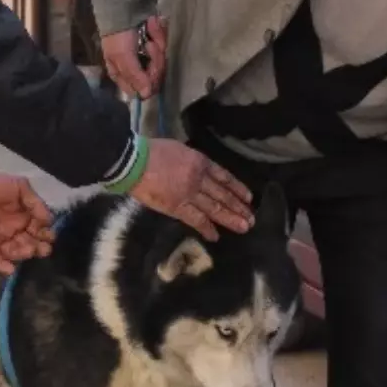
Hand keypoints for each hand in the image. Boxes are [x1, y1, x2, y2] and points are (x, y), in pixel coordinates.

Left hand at [0, 172, 53, 274]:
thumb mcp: (20, 187)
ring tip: (29, 251)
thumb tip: (50, 220)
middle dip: (38, 248)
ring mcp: (1, 238)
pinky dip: (1, 264)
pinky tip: (10, 269)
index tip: (50, 237)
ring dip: (23, 254)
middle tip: (44, 249)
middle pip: (30, 244)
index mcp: (26, 218)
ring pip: (15, 252)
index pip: (40, 231)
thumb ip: (35, 202)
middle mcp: (16, 231)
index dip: (46, 235)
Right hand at [101, 15, 166, 99]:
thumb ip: (135, 76)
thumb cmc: (119, 35)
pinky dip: (160, 35)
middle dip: (155, 60)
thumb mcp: (123, 56)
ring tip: (149, 33)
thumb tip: (146, 95)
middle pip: (154, 77)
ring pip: (161, 61)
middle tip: (149, 45)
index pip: (140, 91)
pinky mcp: (156, 44)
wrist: (126, 6)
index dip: (149, 82)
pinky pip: (164, 46)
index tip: (150, 71)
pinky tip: (152, 26)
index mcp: (122, 75)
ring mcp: (147, 56)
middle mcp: (136, 69)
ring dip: (157, 44)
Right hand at [130, 139, 253, 241]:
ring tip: (244, 227)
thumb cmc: (151, 151)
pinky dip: (207, 228)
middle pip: (223, 195)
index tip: (248, 197)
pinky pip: (196, 220)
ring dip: (231, 218)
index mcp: (200, 161)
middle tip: (251, 218)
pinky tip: (216, 236)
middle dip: (239, 207)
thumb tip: (199, 170)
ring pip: (215, 208)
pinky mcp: (177, 207)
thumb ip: (191, 161)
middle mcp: (200, 179)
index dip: (237, 188)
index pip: (224, 177)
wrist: (134, 161)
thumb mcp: (178, 149)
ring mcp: (190, 194)